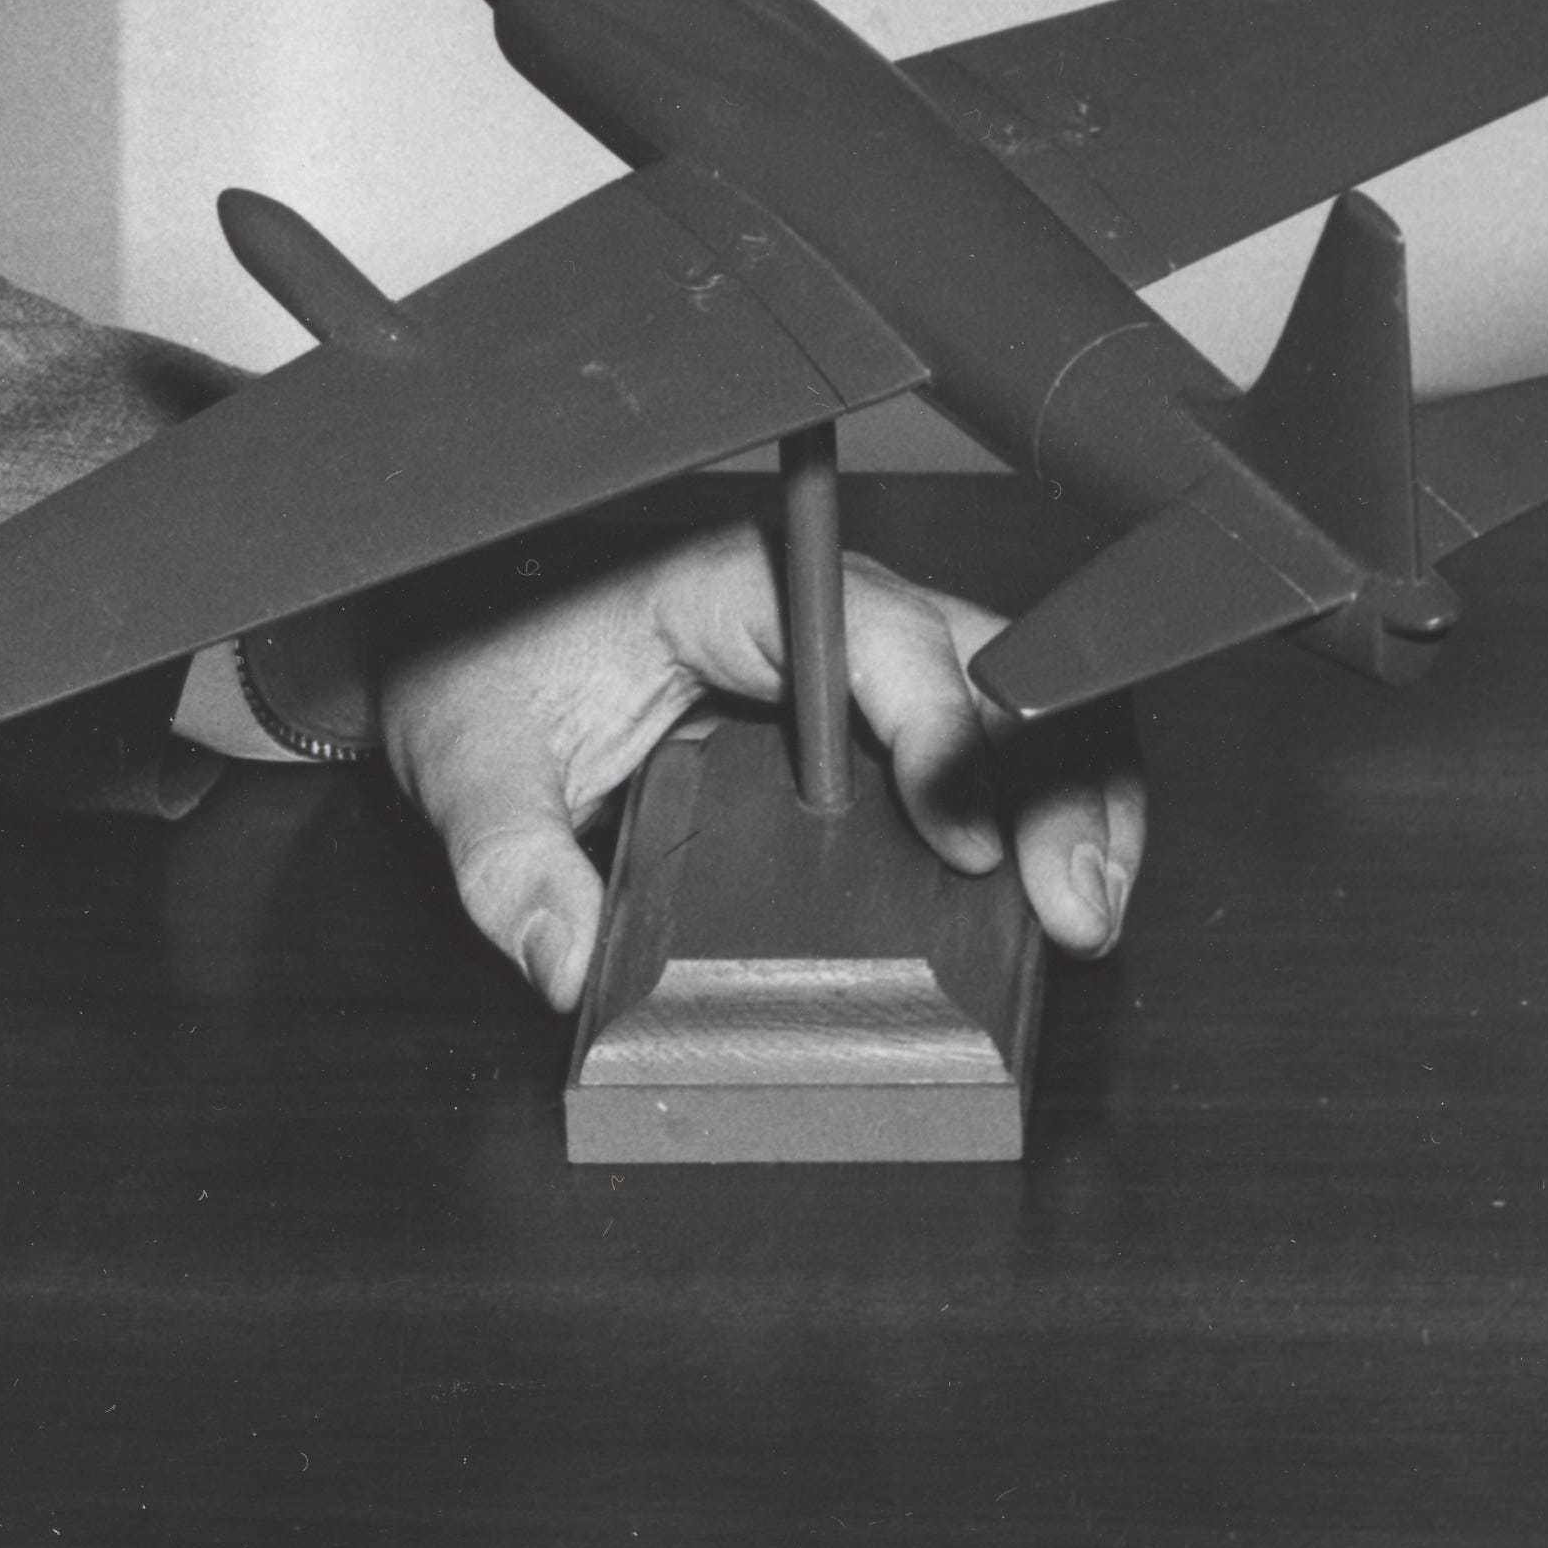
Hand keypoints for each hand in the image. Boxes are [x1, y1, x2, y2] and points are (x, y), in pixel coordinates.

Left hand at [369, 518, 1145, 1013]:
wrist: (462, 644)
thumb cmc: (479, 672)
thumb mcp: (470, 770)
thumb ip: (511, 869)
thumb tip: (568, 963)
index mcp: (729, 584)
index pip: (876, 635)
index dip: (944, 732)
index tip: (967, 840)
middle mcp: (817, 604)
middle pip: (984, 663)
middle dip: (1050, 776)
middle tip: (1071, 903)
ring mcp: (859, 654)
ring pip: (1011, 698)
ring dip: (1071, 794)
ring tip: (1084, 910)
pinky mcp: (875, 710)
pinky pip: (990, 737)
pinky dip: (1045, 804)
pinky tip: (1058, 890)